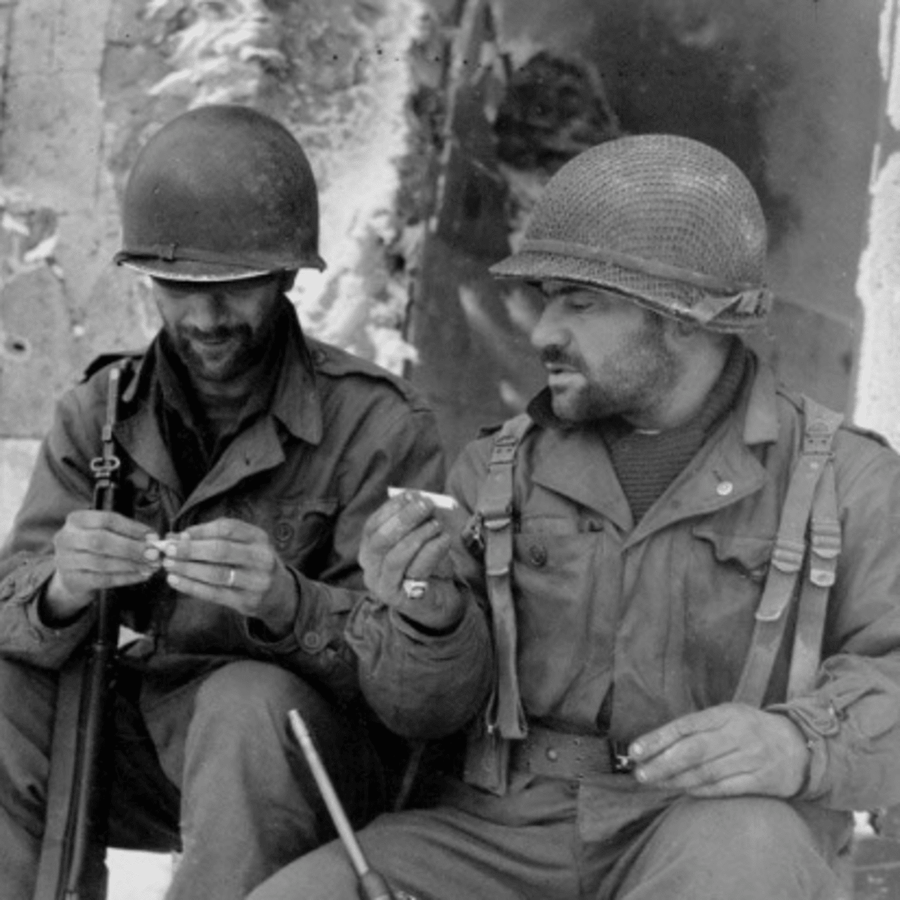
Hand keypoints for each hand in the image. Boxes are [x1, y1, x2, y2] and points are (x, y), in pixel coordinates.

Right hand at [45, 510, 159, 623]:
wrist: (70, 575)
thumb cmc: (94, 548)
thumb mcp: (105, 533)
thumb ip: (126, 533)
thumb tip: (153, 539)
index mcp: (77, 520)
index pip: (107, 520)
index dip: (132, 528)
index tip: (153, 536)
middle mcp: (66, 538)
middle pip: (102, 541)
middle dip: (132, 548)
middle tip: (154, 553)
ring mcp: (66, 561)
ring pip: (102, 563)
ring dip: (132, 564)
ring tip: (152, 565)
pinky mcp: (73, 581)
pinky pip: (103, 580)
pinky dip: (126, 578)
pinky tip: (141, 575)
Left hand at [160, 518, 296, 635]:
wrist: (278, 593)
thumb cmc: (252, 563)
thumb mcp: (243, 544)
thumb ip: (212, 537)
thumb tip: (175, 536)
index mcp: (259, 538)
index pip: (227, 528)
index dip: (200, 531)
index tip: (179, 535)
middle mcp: (261, 558)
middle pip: (221, 550)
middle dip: (190, 550)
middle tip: (168, 550)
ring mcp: (256, 581)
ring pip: (216, 574)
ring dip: (187, 569)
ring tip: (168, 565)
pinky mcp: (247, 601)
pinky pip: (213, 594)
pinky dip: (191, 586)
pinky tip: (175, 581)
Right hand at [359, 491, 462, 630]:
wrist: (438, 600)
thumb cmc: (425, 564)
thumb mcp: (419, 537)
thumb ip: (417, 519)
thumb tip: (420, 498)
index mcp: (369, 551)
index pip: (372, 526)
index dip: (391, 509)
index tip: (411, 495)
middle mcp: (371, 569)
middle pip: (380, 541)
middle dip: (404, 519)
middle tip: (426, 505)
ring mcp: (384, 586)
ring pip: (395, 557)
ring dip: (418, 535)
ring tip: (436, 524)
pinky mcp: (403, 598)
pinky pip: (416, 570)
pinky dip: (432, 550)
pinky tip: (444, 539)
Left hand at [629, 703, 809, 797]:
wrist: (801, 745)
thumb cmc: (752, 729)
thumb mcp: (727, 716)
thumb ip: (698, 727)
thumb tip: (657, 743)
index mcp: (726, 714)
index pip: (685, 726)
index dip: (658, 739)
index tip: (635, 750)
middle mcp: (738, 734)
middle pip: (693, 751)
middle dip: (662, 763)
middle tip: (640, 773)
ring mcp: (751, 758)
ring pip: (706, 772)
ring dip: (676, 780)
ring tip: (654, 783)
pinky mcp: (762, 781)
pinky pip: (724, 788)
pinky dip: (700, 791)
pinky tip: (682, 790)